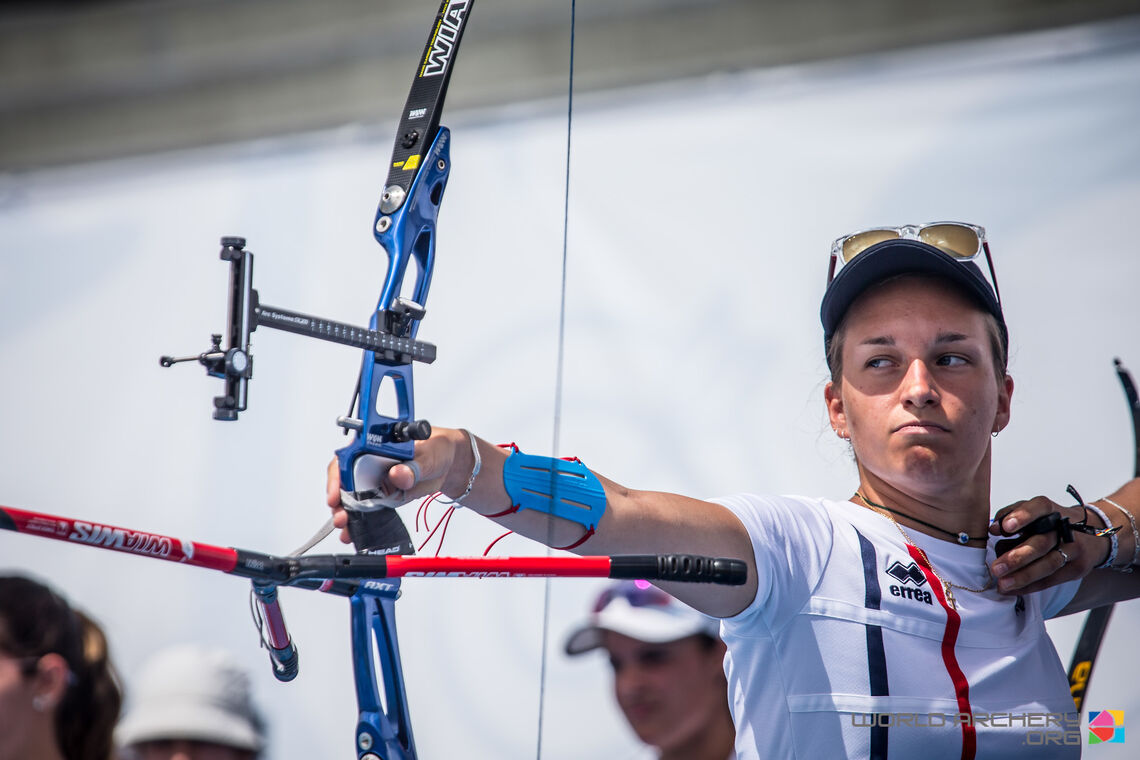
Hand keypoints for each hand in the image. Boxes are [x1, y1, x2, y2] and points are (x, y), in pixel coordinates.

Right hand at [325, 428, 469, 542]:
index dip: (338, 476)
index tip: (338, 494)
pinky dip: (359, 521)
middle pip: (344, 480)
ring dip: (346, 514)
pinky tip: (355, 532)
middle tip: (342, 516)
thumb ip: (414, 466)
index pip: (348, 457)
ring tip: (346, 529)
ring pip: (351, 497)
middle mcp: (370, 462)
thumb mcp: (429, 455)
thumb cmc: (436, 449)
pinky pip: (366, 508)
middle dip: (338, 500)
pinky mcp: (381, 495)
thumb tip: (398, 474)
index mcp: (376, 444)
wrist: (448, 464)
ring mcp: (374, 480)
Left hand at [989, 495, 1109, 593]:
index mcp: (1050, 510)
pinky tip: (1014, 589)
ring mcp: (1074, 549)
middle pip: (1042, 543)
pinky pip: (1052, 580)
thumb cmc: (1052, 523)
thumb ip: (1011, 515)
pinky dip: (1030, 586)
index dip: (1023, 516)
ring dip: (1023, 576)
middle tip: (996, 568)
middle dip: (1017, 557)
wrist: (1093, 535)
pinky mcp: (1078, 568)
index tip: (1005, 528)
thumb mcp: (1033, 512)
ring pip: (1049, 564)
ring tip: (1003, 583)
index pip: (1039, 508)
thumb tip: (993, 529)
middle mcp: (1065, 528)